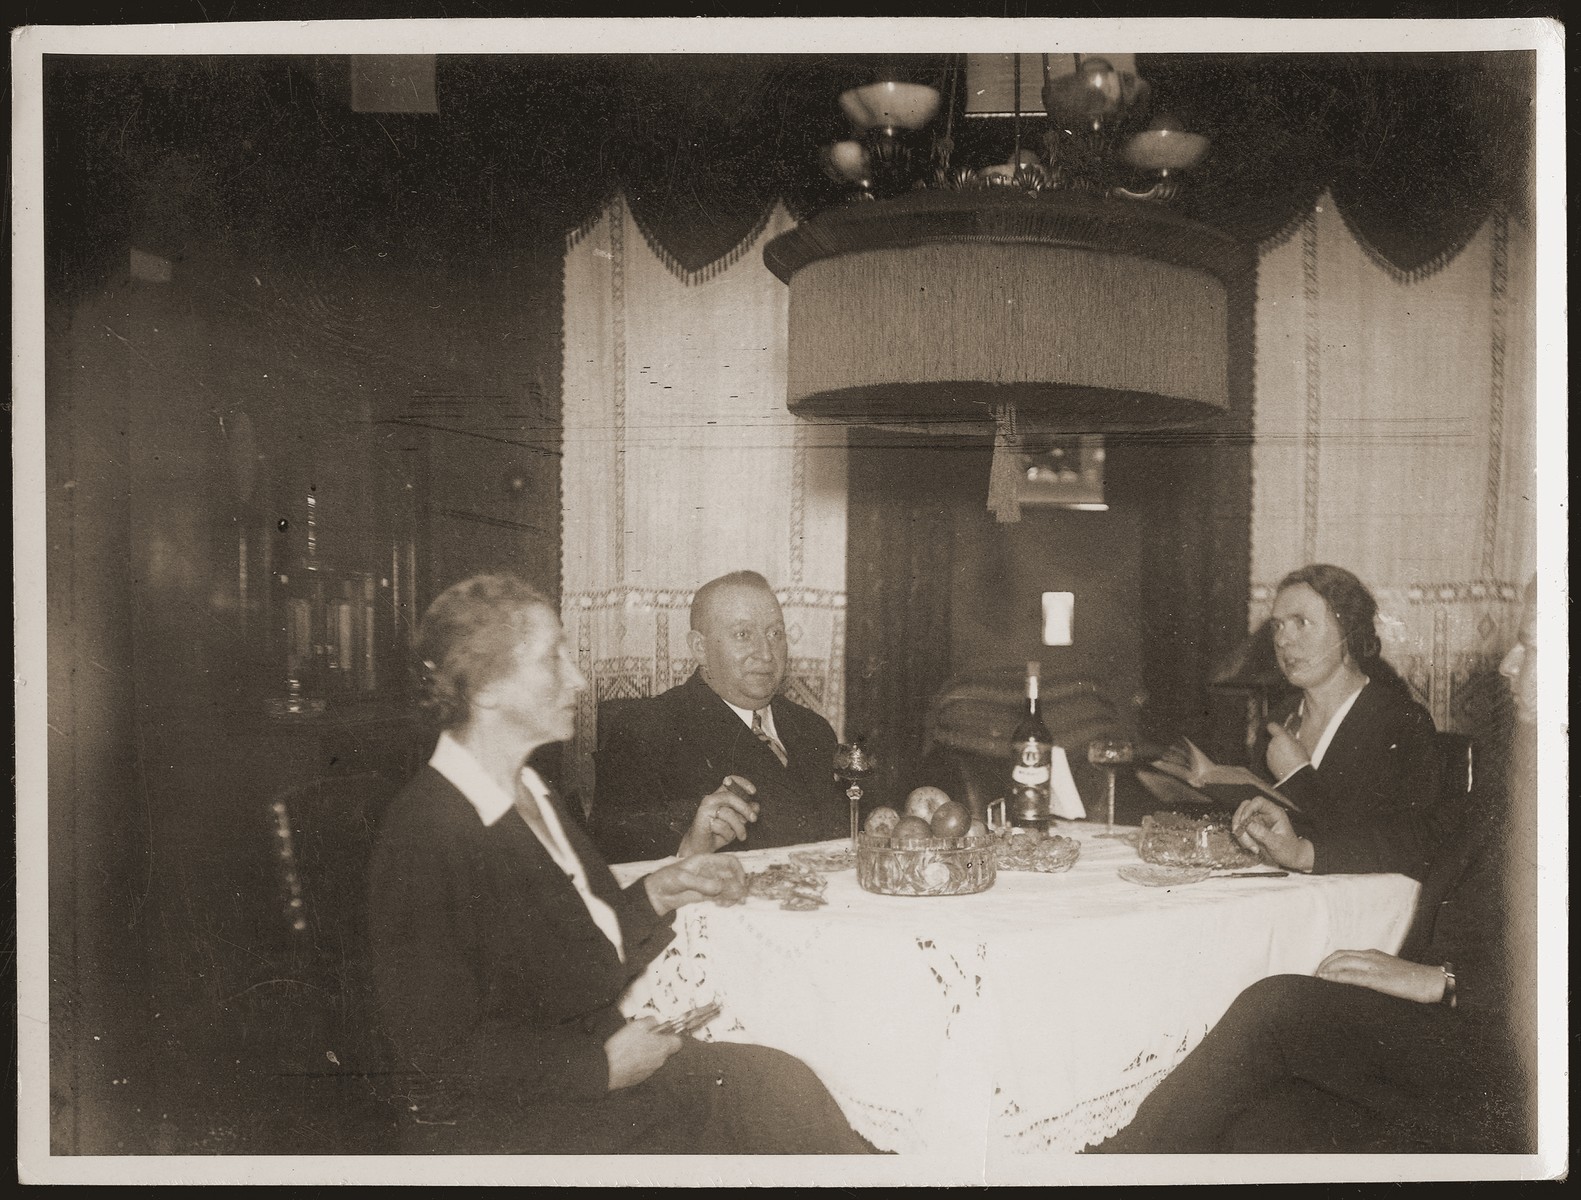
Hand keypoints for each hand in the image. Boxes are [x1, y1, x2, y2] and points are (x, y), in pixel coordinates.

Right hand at [604, 1016, 681, 1089]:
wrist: (607, 1068)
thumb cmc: (623, 1047)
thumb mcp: (638, 1025)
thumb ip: (651, 1021)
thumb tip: (655, 1021)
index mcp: (663, 1047)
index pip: (678, 1042)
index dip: (671, 1034)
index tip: (664, 1029)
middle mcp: (659, 1061)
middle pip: (665, 1050)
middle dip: (657, 1041)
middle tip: (645, 1034)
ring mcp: (649, 1071)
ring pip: (653, 1058)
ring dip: (646, 1051)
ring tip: (633, 1044)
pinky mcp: (639, 1078)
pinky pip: (643, 1066)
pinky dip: (638, 1061)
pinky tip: (627, 1055)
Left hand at [643, 852, 748, 915]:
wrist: (657, 895)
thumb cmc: (668, 880)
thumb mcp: (683, 879)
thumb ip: (702, 883)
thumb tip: (720, 888)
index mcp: (706, 860)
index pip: (729, 861)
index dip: (738, 871)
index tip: (741, 884)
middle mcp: (711, 870)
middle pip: (732, 875)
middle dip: (738, 886)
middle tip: (739, 899)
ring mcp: (710, 882)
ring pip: (729, 887)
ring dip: (733, 895)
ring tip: (727, 904)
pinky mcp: (707, 894)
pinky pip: (723, 896)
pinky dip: (726, 901)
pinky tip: (721, 905)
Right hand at [676, 776, 759, 856]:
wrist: (701, 848)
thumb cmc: (718, 834)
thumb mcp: (736, 823)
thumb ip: (745, 813)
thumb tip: (756, 805)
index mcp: (719, 796)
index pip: (731, 781)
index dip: (742, 783)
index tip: (753, 792)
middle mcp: (711, 799)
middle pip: (731, 797)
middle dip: (745, 808)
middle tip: (754, 819)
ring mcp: (705, 808)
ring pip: (728, 814)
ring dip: (738, 828)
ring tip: (741, 836)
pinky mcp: (702, 818)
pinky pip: (721, 826)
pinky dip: (727, 834)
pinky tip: (724, 837)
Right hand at [1232, 796, 1313, 870]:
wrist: (1291, 858)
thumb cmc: (1289, 850)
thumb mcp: (1277, 843)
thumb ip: (1263, 834)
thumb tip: (1248, 825)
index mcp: (1275, 813)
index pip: (1258, 802)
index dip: (1248, 808)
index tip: (1243, 821)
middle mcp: (1265, 814)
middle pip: (1245, 808)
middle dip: (1240, 821)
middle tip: (1240, 834)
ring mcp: (1258, 821)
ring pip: (1240, 820)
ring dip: (1241, 833)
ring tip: (1251, 846)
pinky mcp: (1252, 829)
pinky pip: (1241, 829)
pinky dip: (1242, 838)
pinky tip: (1251, 847)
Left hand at [1264, 721, 1310, 780]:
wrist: (1294, 774)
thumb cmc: (1300, 759)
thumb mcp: (1299, 744)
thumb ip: (1291, 737)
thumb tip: (1287, 734)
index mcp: (1280, 737)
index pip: (1271, 726)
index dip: (1274, 728)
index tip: (1277, 730)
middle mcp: (1272, 743)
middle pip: (1273, 739)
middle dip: (1279, 742)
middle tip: (1289, 748)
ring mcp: (1269, 753)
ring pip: (1272, 749)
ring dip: (1277, 751)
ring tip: (1288, 758)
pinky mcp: (1268, 762)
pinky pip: (1271, 758)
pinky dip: (1276, 759)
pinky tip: (1284, 764)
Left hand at [1315, 949, 1447, 1003]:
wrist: (1432, 982)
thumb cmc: (1413, 980)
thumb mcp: (1389, 972)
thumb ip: (1374, 973)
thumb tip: (1360, 982)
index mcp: (1373, 955)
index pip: (1344, 954)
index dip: (1329, 961)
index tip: (1320, 970)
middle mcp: (1371, 956)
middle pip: (1340, 955)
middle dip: (1324, 964)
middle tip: (1314, 975)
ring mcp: (1374, 966)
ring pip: (1343, 962)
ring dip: (1327, 969)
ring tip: (1317, 978)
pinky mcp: (1378, 978)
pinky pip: (1352, 975)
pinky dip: (1337, 976)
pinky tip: (1327, 979)